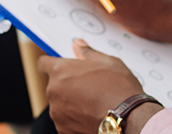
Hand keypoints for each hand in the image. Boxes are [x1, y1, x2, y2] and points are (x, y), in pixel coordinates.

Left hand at [39, 39, 160, 133]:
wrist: (128, 118)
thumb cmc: (118, 88)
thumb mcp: (107, 62)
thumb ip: (87, 52)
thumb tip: (78, 45)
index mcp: (60, 71)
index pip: (43, 63)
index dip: (51, 63)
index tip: (60, 65)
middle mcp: (53, 92)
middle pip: (54, 85)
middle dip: (67, 84)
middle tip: (87, 85)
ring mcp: (57, 113)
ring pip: (60, 103)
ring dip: (70, 102)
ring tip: (92, 102)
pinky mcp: (63, 129)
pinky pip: (65, 120)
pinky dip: (74, 118)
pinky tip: (91, 115)